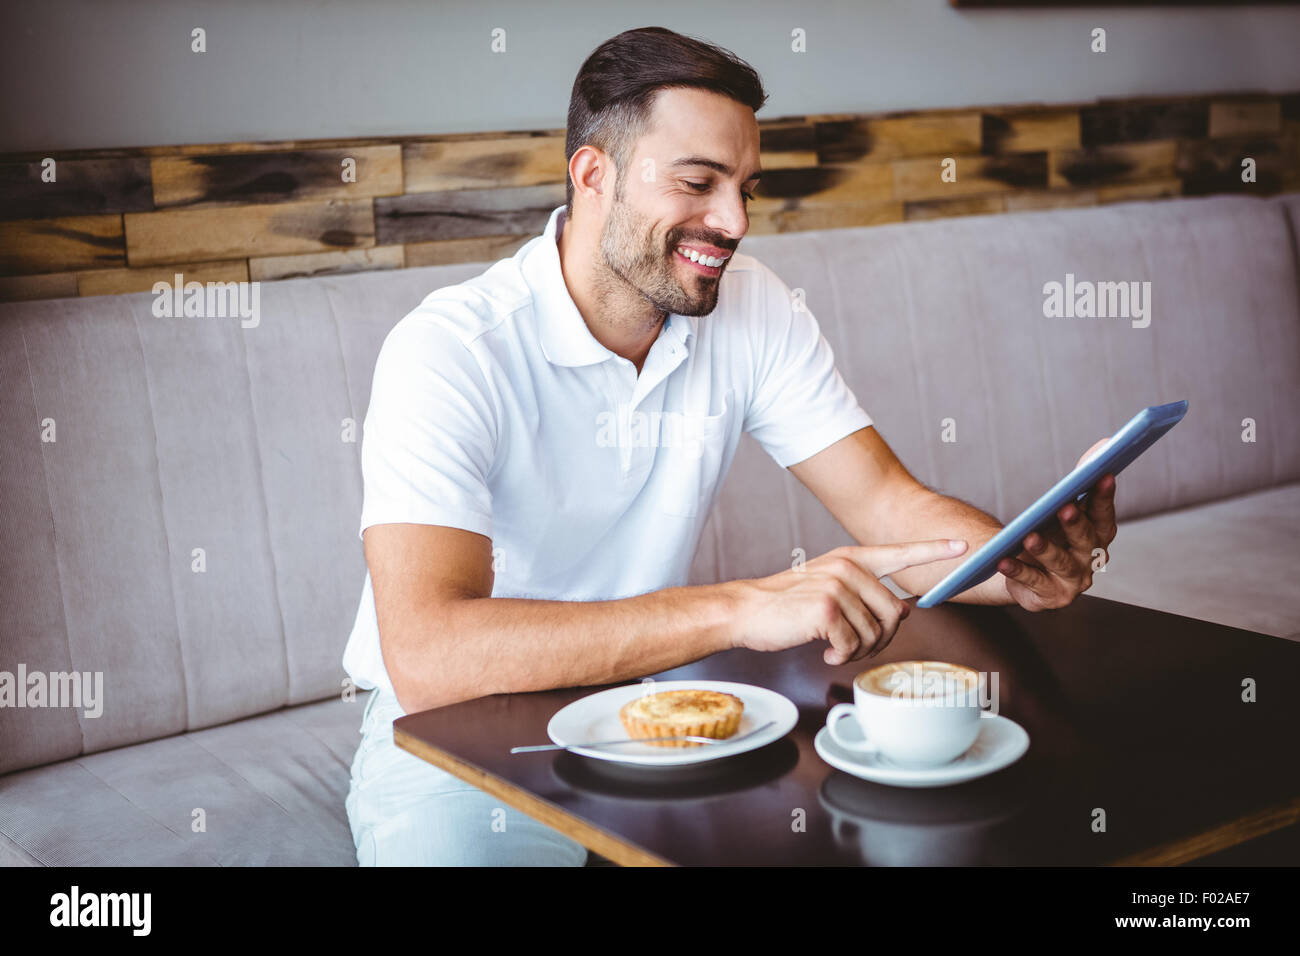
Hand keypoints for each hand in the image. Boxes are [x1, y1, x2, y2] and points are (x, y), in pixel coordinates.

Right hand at [726, 539, 967, 664]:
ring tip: (834, 648)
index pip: (899, 553)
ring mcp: (837, 586)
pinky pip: (853, 645)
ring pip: (874, 634)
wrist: (746, 611)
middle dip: (879, 639)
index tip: (963, 548)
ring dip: (857, 651)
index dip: (932, 551)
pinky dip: (840, 657)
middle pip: (894, 613)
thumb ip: (865, 593)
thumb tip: (903, 608)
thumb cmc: (786, 606)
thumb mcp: (828, 590)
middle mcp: (847, 568)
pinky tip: (824, 652)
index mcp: (851, 559)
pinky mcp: (827, 609)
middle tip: (852, 647)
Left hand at [997, 438, 1117, 610]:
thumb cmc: (1049, 532)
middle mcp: (1090, 559)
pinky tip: (1002, 560)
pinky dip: (1017, 571)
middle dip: (1076, 523)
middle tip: (1066, 507)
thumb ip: (1080, 480)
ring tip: (1029, 537)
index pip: (1105, 514)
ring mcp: (1073, 581)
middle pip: (1086, 540)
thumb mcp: (1061, 507)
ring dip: (1045, 549)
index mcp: (1098, 535)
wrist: (1025, 572)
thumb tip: (1104, 444)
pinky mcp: (1050, 597)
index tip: (1104, 474)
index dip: (1105, 495)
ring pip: (1060, 562)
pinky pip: (1032, 582)